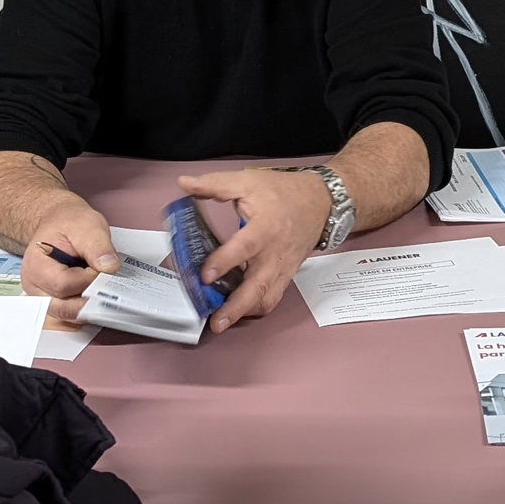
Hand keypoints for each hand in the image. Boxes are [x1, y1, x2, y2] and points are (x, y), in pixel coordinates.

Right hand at [20, 200, 118, 322]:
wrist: (60, 224)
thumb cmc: (68, 224)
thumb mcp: (87, 226)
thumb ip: (97, 246)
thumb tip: (108, 267)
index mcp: (36, 265)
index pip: (62, 285)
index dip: (87, 280)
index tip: (101, 268)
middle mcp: (35, 286)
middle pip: (63, 308)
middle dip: (89, 300)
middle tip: (106, 287)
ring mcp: (44, 297)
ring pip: (68, 316)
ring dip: (88, 305)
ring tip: (101, 288)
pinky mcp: (55, 302)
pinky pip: (71, 315)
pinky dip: (86, 307)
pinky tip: (96, 294)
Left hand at [179, 169, 330, 333]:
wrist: (320, 201)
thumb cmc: (284, 192)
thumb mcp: (249, 181)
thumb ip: (215, 184)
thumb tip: (184, 184)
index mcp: (266, 227)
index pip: (245, 248)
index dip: (224, 263)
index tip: (204, 275)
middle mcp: (275, 253)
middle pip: (257, 286)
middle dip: (235, 307)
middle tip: (215, 321)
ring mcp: (282, 268)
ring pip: (266, 298)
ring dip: (244, 313)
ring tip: (222, 322)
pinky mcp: (286, 275)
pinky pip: (273, 297)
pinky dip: (256, 307)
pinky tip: (238, 310)